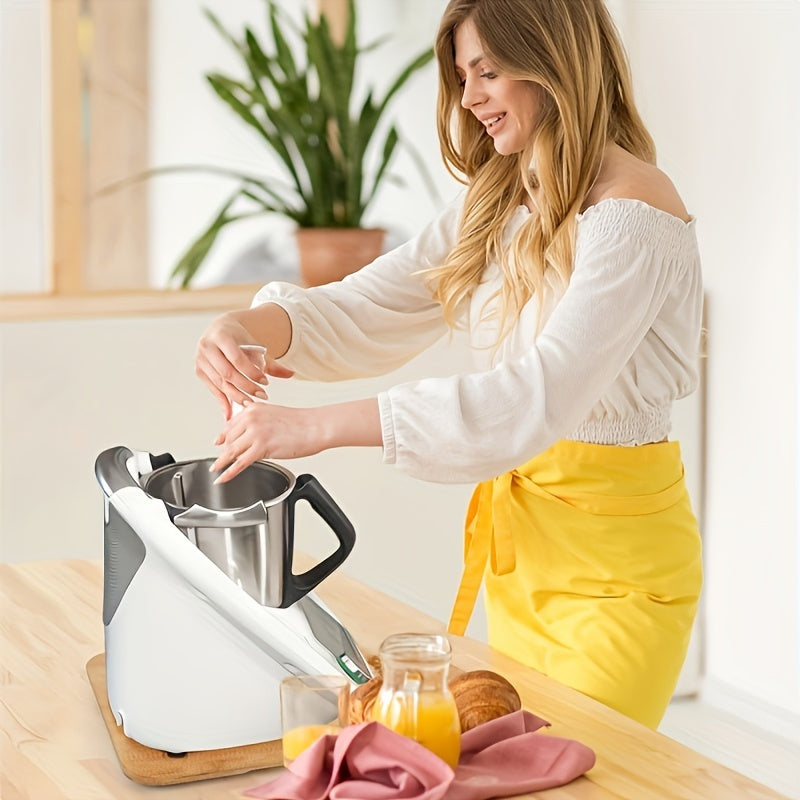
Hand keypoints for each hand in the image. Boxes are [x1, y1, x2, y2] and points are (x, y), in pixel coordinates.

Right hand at [196, 312, 293, 418]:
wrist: (221, 330)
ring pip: (219, 382)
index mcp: (222, 335)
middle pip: (227, 373)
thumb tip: (292, 374)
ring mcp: (201, 359)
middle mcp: (207, 346)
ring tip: (251, 404)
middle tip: (262, 397)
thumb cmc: (242, 339)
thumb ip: (272, 362)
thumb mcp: (256, 346)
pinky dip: (223, 401)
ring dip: (236, 396)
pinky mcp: (199, 370)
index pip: (237, 359)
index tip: (266, 383)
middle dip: (246, 387)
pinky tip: (232, 412)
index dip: (252, 373)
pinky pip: (212, 389)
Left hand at [210, 397, 382, 483]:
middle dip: (224, 451)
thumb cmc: (301, 422)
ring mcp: (255, 433)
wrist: (316, 426)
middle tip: (219, 461)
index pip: (230, 424)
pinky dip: (228, 472)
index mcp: (253, 409)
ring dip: (221, 463)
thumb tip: (250, 434)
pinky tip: (222, 478)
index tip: (217, 442)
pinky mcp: (262, 447)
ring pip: (231, 451)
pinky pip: (239, 463)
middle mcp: (251, 419)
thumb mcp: (274, 414)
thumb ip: (259, 420)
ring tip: (215, 470)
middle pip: (229, 439)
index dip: (223, 436)